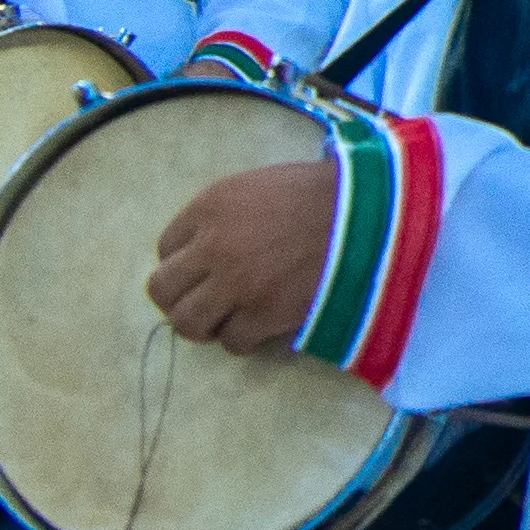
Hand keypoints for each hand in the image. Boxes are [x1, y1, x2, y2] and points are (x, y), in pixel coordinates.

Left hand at [147, 155, 344, 349]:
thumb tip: (203, 249)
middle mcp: (213, 248)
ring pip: (187, 323)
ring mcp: (237, 285)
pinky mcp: (264, 314)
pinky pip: (232, 342)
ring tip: (222, 320)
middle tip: (201, 301)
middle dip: (178, 299)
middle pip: (163, 290)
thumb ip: (221, 215)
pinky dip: (240, 339)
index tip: (202, 269)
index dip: (184, 262)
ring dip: (201, 325)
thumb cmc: (315, 194)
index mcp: (209, 209)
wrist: (366, 215)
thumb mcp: (255, 187)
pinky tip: (256, 327)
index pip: (165, 248)